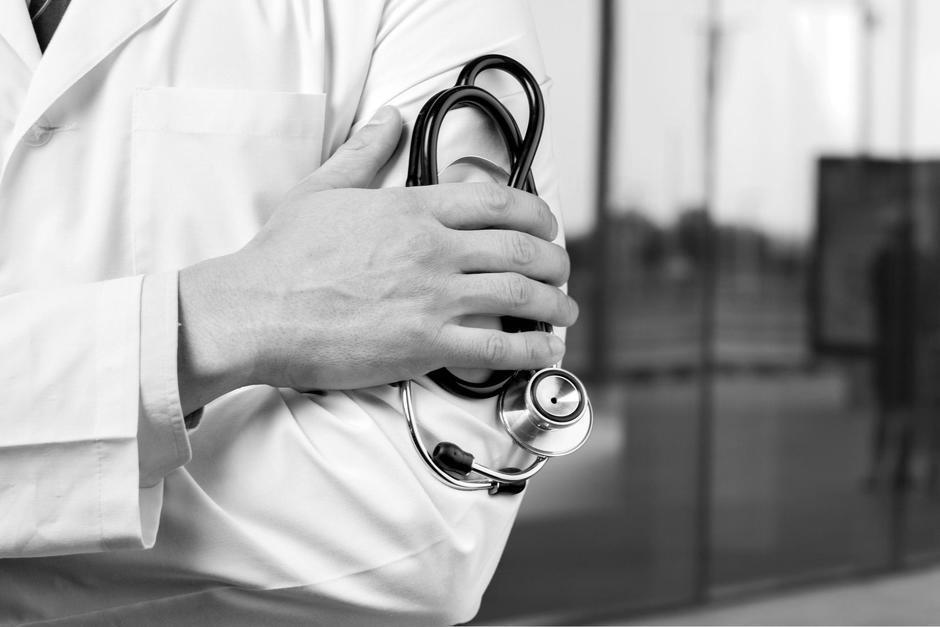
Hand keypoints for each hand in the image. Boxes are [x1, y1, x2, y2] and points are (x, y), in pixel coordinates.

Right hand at [177, 107, 577, 411]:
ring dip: (553, 303)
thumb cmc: (284, 256)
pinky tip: (544, 350)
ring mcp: (433, 298)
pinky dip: (530, 350)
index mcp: (413, 210)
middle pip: (519, 248)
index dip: (535, 211)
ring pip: (518, 296)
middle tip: (561, 269)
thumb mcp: (324, 188)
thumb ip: (364, 151)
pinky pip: (495, 348)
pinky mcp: (425, 345)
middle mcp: (433, 250)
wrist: (256, 312)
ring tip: (565, 310)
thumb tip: (388, 119)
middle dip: (554, 259)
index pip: (495, 200)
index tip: (547, 224)